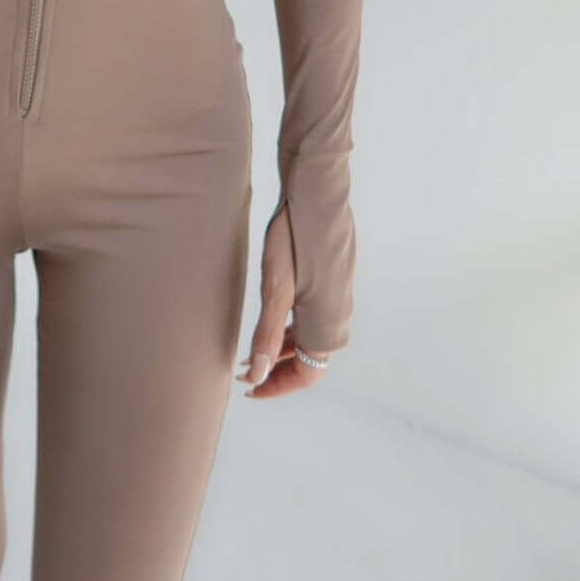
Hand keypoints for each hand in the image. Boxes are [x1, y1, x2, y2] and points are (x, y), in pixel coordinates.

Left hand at [236, 199, 331, 397]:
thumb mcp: (275, 289)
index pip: (306, 375)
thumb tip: (257, 375)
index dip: (277, 386)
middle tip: (242, 370)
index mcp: (327, 324)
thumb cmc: (293, 239)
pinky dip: (290, 328)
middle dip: (275, 370)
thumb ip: (267, 335)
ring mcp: (336, 297)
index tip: (249, 388)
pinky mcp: (331, 280)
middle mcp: (338, 316)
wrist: (314, 192)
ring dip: (281, 349)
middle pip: (308, 360)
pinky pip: (312, 318)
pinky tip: (270, 318)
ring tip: (250, 351)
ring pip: (309, 338)